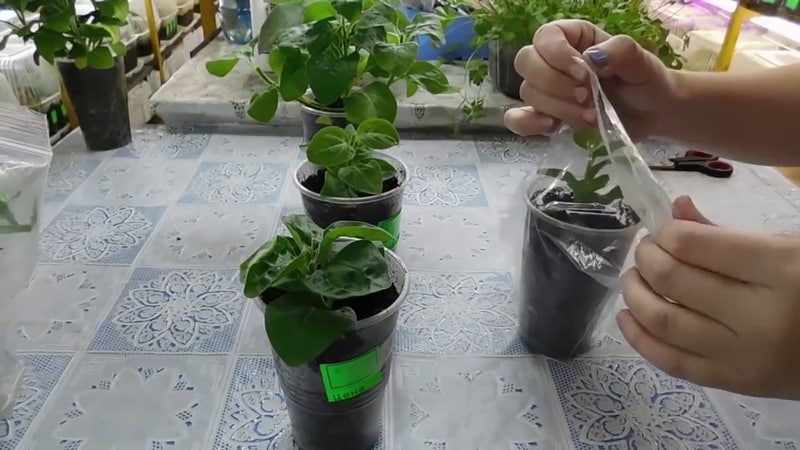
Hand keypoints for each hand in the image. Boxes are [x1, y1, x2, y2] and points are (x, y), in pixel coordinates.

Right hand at [504, 19, 674, 140]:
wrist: (650, 114)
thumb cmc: (645, 82)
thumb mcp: (642, 62)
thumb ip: (620, 52)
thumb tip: (590, 59)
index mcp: (573, 37)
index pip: (545, 37)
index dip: (558, 56)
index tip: (586, 75)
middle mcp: (553, 61)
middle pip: (526, 63)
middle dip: (557, 85)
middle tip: (588, 98)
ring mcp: (546, 90)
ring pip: (528, 93)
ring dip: (559, 108)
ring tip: (591, 116)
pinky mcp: (544, 116)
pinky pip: (517, 119)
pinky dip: (528, 125)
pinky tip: (553, 127)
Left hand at [618, 196, 799, 399]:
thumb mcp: (788, 246)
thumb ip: (726, 232)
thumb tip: (674, 209)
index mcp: (780, 269)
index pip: (693, 244)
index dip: (665, 234)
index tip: (663, 231)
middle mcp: (758, 315)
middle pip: (671, 280)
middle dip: (645, 258)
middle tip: (645, 251)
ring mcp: (744, 355)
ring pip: (663, 321)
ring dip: (634, 294)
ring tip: (634, 278)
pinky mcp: (734, 383)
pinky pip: (672, 362)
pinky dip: (639, 338)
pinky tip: (627, 316)